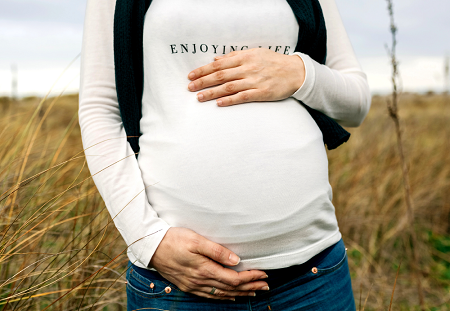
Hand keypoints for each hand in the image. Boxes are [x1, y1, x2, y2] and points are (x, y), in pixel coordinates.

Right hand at [149, 227, 268, 300]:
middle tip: (266, 285)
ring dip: (240, 293)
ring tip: (254, 291)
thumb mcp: (196, 240)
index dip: (250, 277)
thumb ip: (216, 250)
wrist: (151, 246)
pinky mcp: (187, 285)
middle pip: (230, 288)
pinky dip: (224, 296)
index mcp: (204, 269)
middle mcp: (200, 281)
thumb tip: (236, 260)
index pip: (233, 278)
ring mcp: (193, 285)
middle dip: (250, 286)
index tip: (263, 274)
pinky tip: (230, 296)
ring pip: (222, 294)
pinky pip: (210, 296)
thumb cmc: (174, 239)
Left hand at [187, 47, 304, 106]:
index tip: (191, 75)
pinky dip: (229, 100)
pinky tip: (218, 104)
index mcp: (244, 57)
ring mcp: (254, 81)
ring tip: (199, 98)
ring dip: (212, 92)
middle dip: (202, 82)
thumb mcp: (254, 53)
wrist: (295, 72)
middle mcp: (247, 68)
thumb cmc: (273, 62)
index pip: (218, 64)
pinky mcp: (261, 92)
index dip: (203, 70)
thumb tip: (216, 59)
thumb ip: (234, 56)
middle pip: (220, 75)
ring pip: (228, 87)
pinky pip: (242, 97)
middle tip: (189, 88)